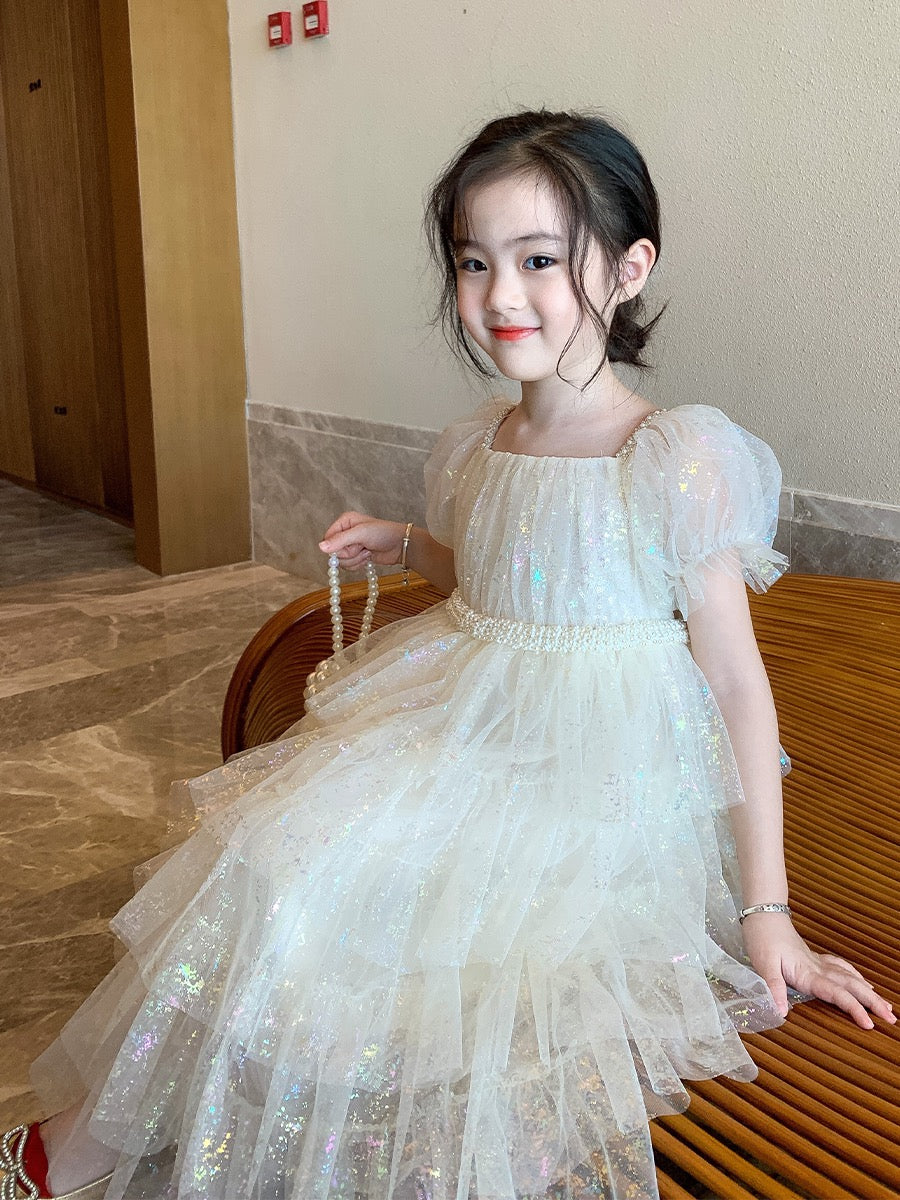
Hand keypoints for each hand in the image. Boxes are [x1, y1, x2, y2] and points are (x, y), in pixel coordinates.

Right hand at [319, 512, 405, 571]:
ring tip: (367, 550)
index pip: (327, 538)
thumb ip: (340, 540)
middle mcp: (346, 532)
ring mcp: (351, 545)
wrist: (400, 545)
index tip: (350, 545)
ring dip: (356, 559)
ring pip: (342, 561)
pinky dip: (359, 563)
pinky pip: (349, 566)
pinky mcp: (357, 556)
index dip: (336, 546)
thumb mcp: (360, 533)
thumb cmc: (383, 533)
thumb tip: (320, 547)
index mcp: (344, 522)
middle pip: (334, 552)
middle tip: (363, 546)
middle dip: (350, 553)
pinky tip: (369, 556)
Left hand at [742, 913, 895, 1029]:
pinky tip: (862, 981)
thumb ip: (774, 989)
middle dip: (873, 1002)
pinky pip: (841, 967)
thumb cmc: (762, 940)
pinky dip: (856, 976)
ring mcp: (818, 962)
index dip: (855, 1009)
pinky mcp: (815, 959)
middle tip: (892, 1018)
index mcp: (808, 973)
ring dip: (868, 991)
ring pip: (850, 977)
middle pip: (851, 986)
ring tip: (886, 1005)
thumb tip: (782, 1013)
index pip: (837, 994)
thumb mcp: (764, 965)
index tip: (870, 1024)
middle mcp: (818, 968)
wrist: (764, 916)